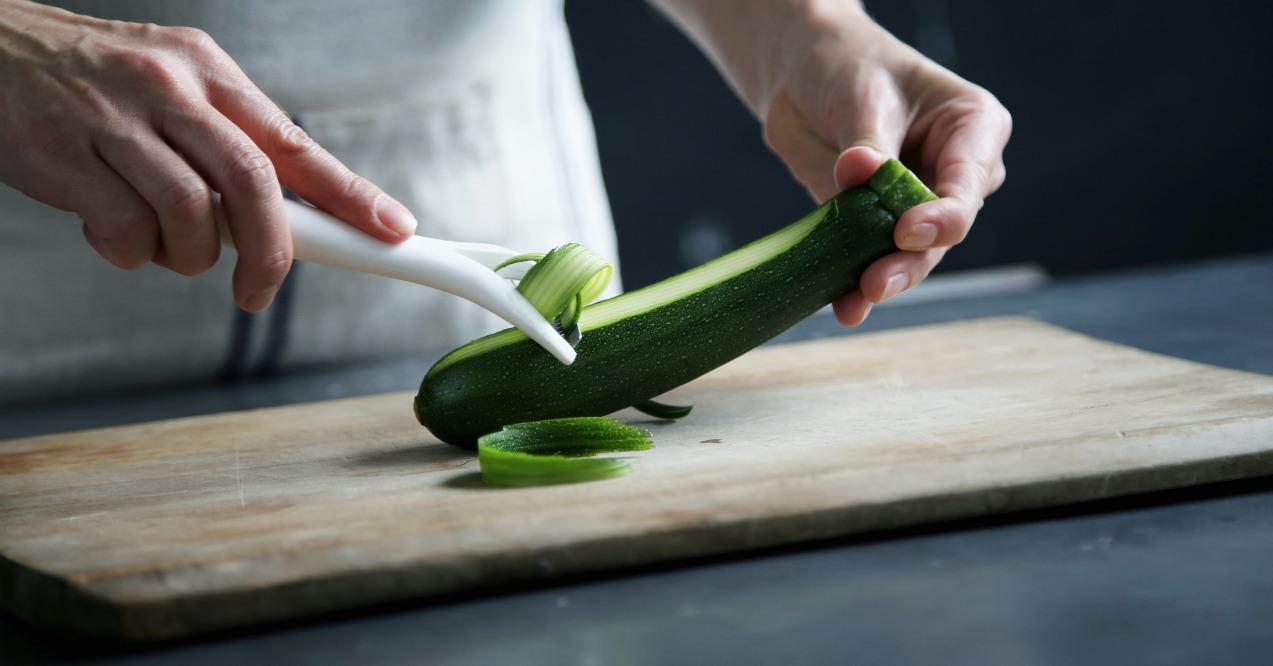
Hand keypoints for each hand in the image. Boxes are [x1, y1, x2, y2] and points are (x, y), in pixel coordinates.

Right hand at [0, 0, 416, 310]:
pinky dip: (128, 253)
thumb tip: (294, 215)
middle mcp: (168, 89)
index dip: (350, 194)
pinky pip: (122, 231)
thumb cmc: (95, 83)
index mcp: (207, 73)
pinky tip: (112, 231)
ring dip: (188, 255)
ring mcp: (113, 120)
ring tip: (165, 245)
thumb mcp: (175, 89)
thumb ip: (229, 143)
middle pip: (253, 182)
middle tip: (260, 290)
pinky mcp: (62, 156)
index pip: (294, 142)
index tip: (392, 230)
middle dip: (271, 251)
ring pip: (190, 214)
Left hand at [761, 5, 1011, 324]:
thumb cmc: (849, 68)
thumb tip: (859, 172)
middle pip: (942, 231)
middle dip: (910, 260)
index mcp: (974, 130)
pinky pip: (869, 259)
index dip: (942, 215)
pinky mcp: (875, 227)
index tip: (906, 231)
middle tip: (876, 282)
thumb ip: (866, 142)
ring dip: (883, 280)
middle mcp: (955, 175)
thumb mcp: (862, 95)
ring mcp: (917, 206)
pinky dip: (854, 284)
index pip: (967, 183)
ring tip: (856, 300)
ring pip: (911, 255)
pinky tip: (844, 306)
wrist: (802, 75)